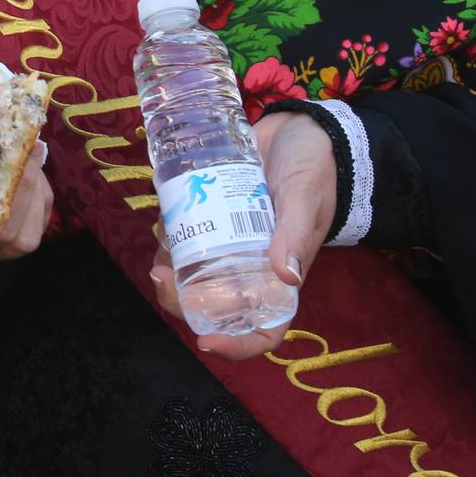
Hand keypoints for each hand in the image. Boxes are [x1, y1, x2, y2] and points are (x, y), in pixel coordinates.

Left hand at [147, 110, 335, 359]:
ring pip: (191, 271)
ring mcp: (229, 243)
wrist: (302, 130)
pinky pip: (186, 234)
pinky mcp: (214, 216)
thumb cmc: (315, 170)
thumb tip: (286, 276)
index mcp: (281, 279)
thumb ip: (295, 233)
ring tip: (161, 235)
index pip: (262, 329)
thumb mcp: (306, 198)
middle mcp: (251, 269)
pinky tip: (165, 211)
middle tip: (159, 274)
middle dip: (181, 300)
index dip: (235, 346)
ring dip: (169, 263)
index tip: (205, 342)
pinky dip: (170, 230)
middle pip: (212, 305)